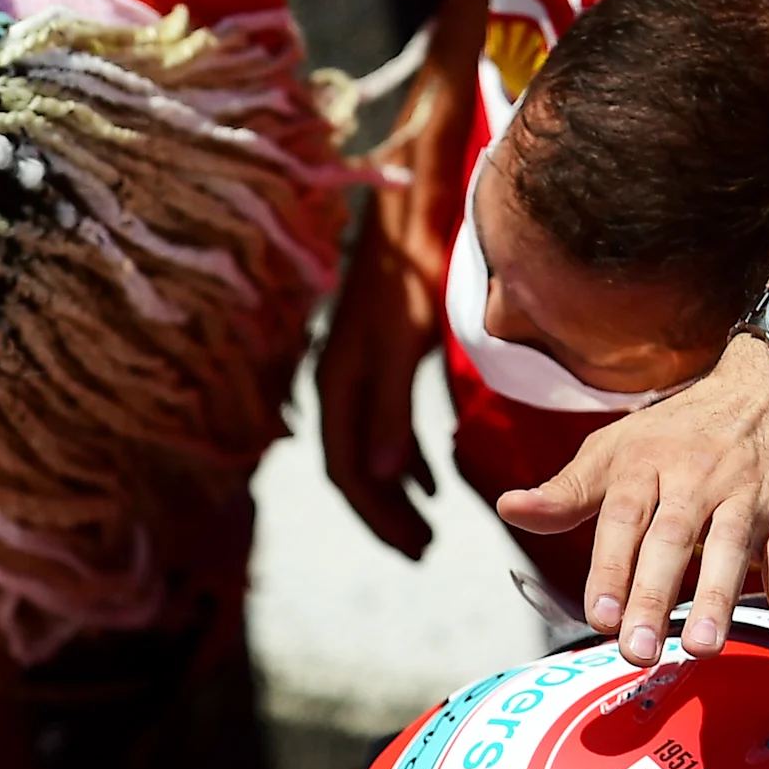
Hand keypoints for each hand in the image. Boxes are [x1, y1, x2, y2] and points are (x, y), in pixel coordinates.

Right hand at [318, 208, 445, 556]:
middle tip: (423, 551)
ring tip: (428, 530)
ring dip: (397, 494)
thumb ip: (391, 410)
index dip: (377, 514)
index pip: (346, 470)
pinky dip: (407, 460)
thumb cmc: (408, 275)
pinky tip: (431, 483)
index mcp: (338, 386)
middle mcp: (340, 386)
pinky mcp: (381, 364)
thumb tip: (378, 477)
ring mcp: (359, 375)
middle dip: (386, 515)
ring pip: (371, 452)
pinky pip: (386, 428)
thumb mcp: (402, 345)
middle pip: (354, 470)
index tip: (414, 548)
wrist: (411, 217)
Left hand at [498, 335, 768, 664]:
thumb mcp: (622, 448)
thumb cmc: (688, 429)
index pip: (623, 517)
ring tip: (700, 648)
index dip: (609, 567)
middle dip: (652, 595)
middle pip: (672, 538)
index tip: (598, 616)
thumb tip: (510, 510)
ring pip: (731, 550)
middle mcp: (698, 478)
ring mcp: (750, 498)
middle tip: (637, 650)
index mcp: (648, 462)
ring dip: (716, 601)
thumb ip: (570, 491)